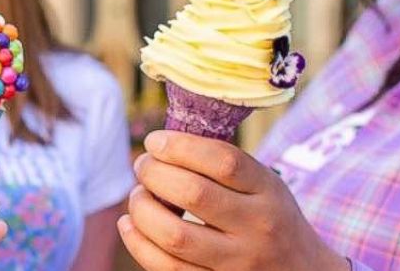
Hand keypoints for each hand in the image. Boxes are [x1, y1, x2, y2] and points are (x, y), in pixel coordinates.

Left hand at [117, 130, 349, 270]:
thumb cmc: (269, 218)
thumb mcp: (264, 184)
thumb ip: (222, 165)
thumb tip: (159, 144)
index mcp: (268, 191)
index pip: (223, 161)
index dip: (180, 146)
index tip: (154, 141)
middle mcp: (257, 227)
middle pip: (194, 194)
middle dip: (154, 174)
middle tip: (142, 166)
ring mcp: (238, 263)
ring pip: (175, 236)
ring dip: (142, 209)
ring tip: (138, 196)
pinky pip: (167, 268)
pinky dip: (138, 243)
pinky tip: (130, 224)